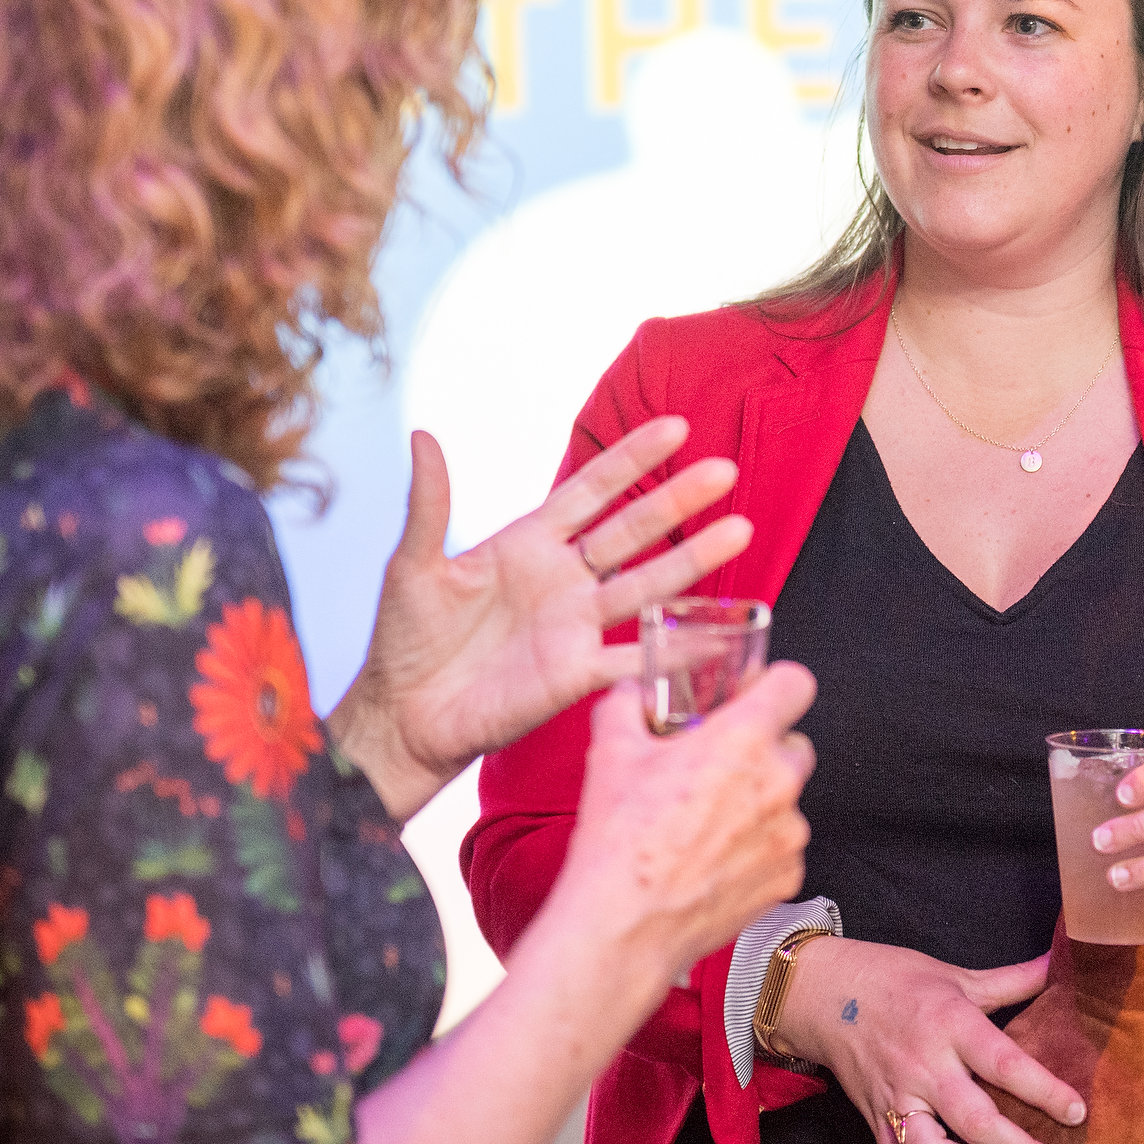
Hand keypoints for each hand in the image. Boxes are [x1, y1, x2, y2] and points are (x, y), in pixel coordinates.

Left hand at [329, 417, 754, 819]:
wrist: (402, 716)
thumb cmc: (404, 641)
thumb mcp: (413, 565)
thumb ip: (430, 503)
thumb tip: (423, 435)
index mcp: (528, 544)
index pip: (591, 490)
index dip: (632, 459)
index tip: (675, 427)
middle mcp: (563, 579)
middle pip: (633, 530)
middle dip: (678, 499)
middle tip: (724, 469)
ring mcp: (575, 626)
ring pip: (646, 585)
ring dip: (693, 560)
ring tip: (741, 531)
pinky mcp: (577, 674)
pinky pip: (634, 654)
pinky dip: (674, 647)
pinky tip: (716, 631)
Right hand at [551, 662, 815, 975]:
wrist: (625, 927)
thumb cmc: (619, 843)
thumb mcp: (610, 753)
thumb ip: (627, 705)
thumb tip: (632, 692)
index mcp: (743, 740)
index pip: (795, 683)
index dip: (773, 686)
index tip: (754, 699)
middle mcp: (778, 782)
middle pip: (795, 744)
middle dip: (763, 750)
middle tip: (718, 767)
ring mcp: (789, 833)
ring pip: (788, 800)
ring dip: (759, 803)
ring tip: (706, 822)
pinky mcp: (788, 877)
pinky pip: (783, 847)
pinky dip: (758, 848)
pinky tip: (714, 858)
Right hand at [779, 939, 1083, 1143]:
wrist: (824, 992)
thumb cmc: (895, 979)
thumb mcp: (955, 974)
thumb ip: (1011, 981)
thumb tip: (1058, 964)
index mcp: (951, 1024)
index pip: (1004, 1063)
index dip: (1043, 1089)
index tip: (1077, 1110)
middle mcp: (926, 1066)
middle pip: (975, 1119)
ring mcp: (898, 1098)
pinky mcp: (877, 1119)